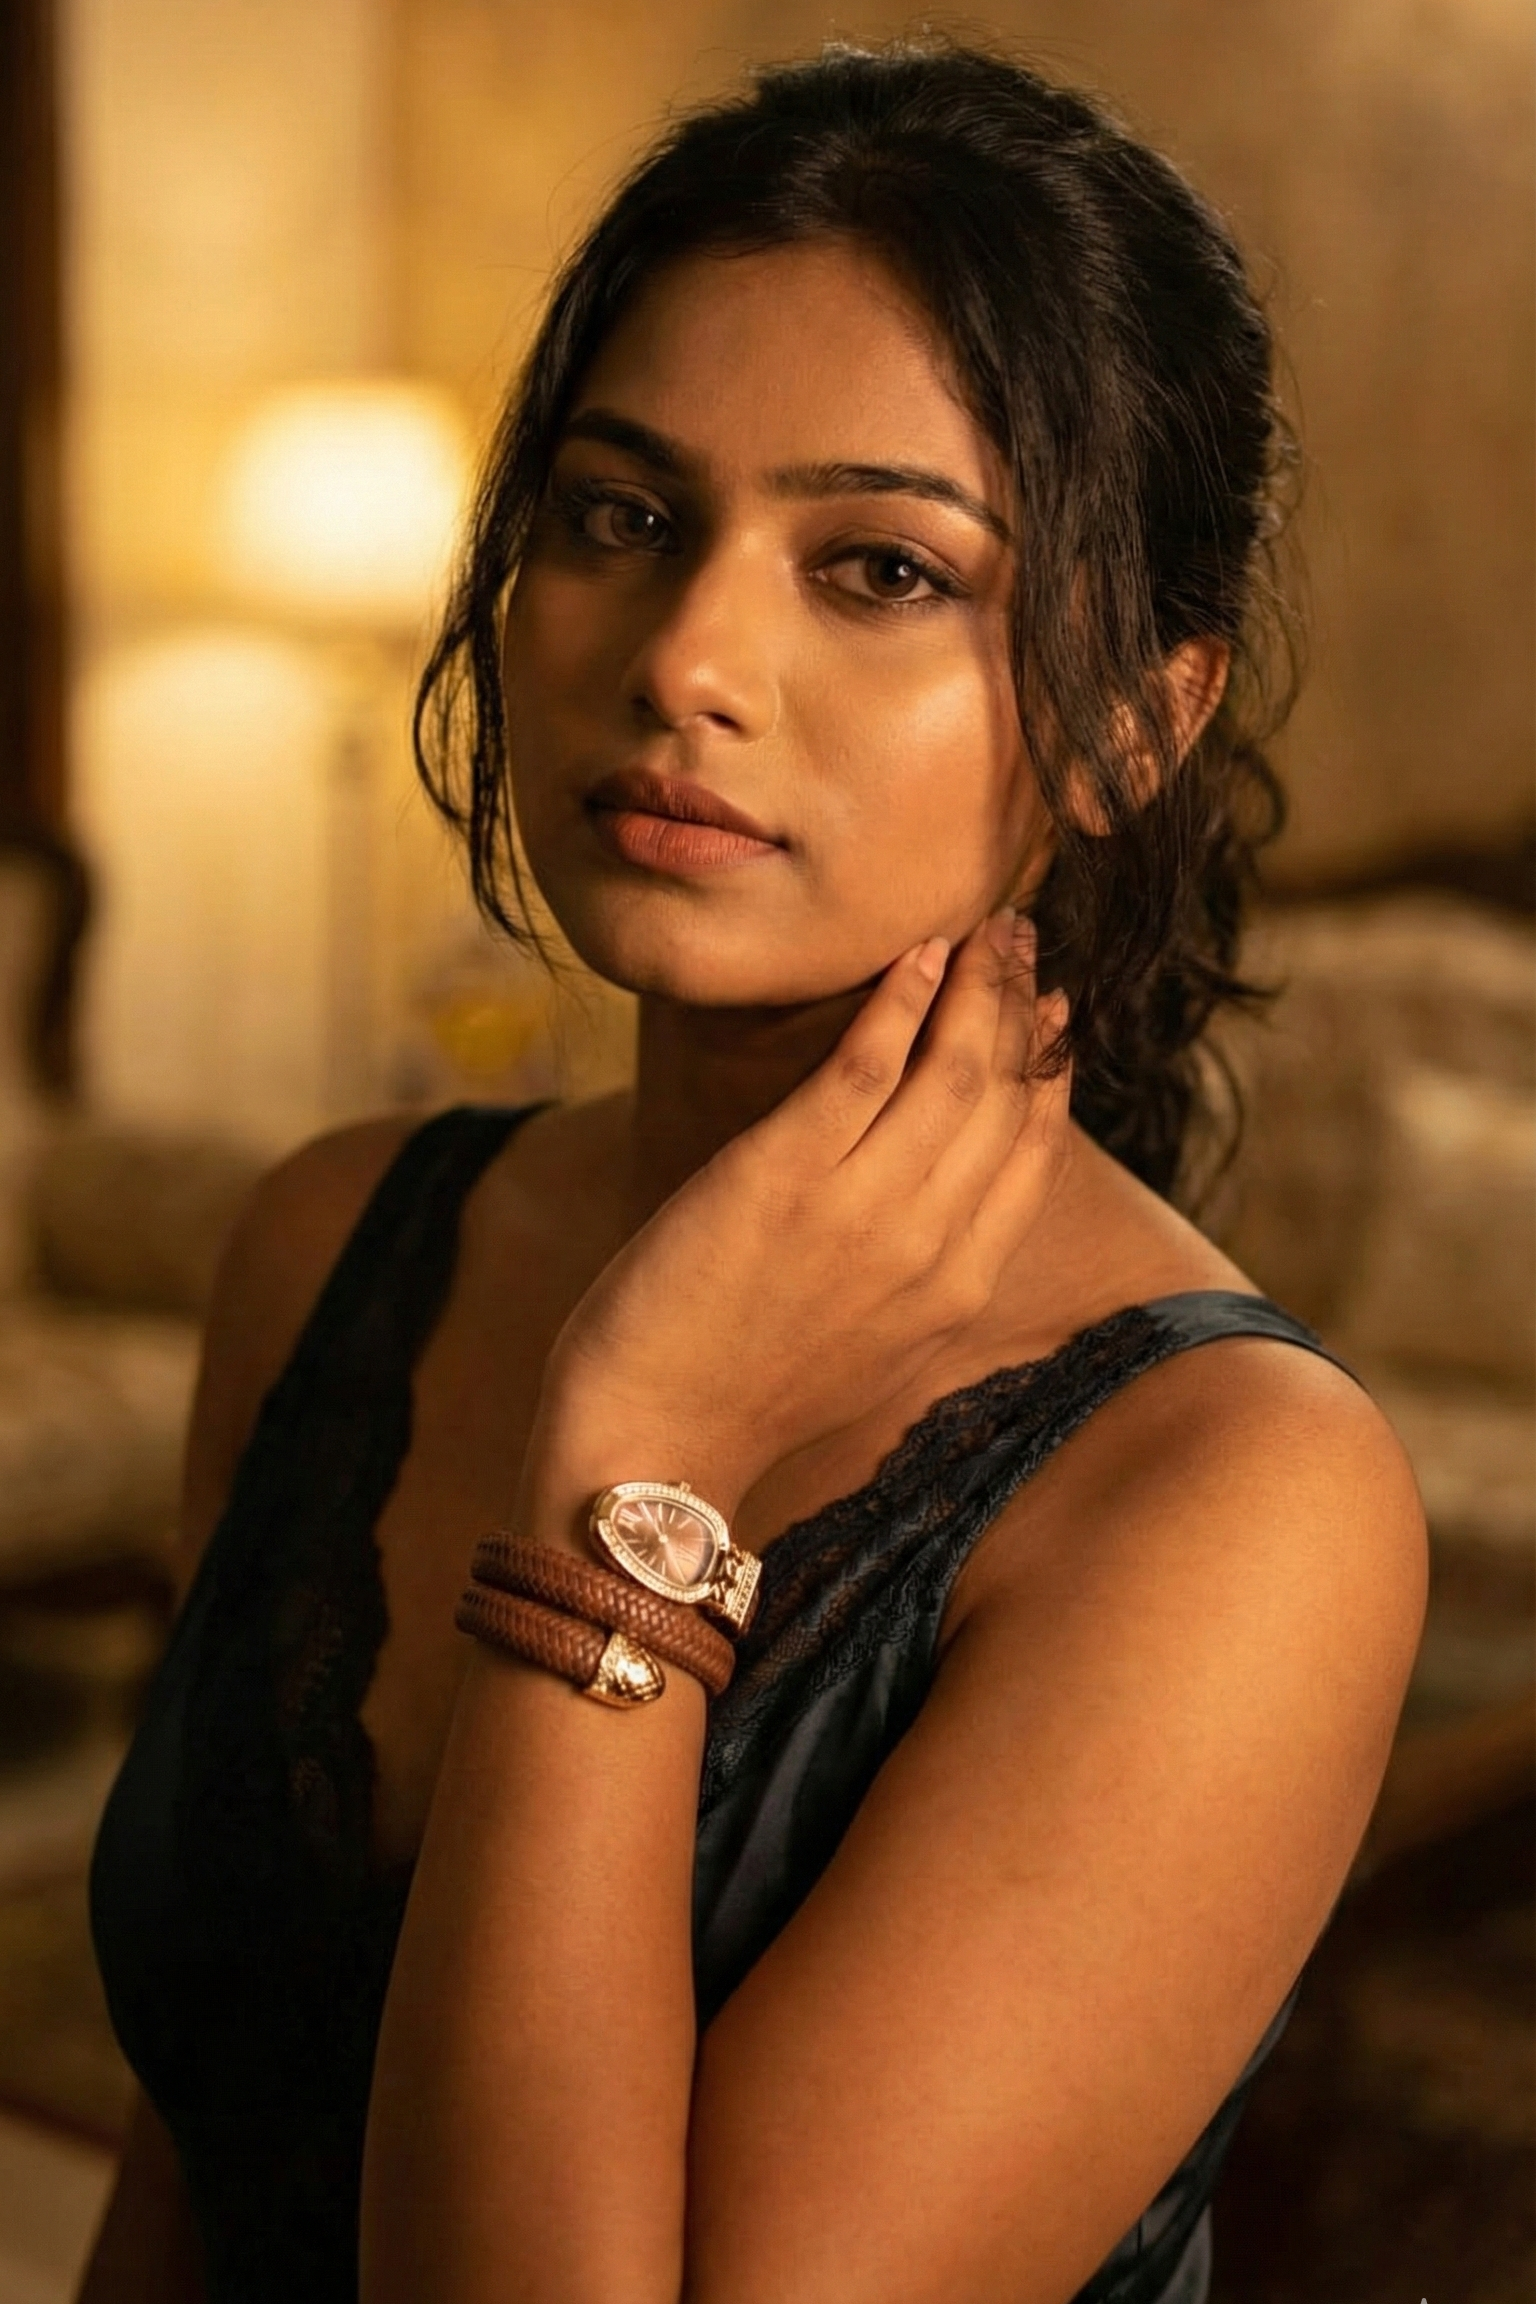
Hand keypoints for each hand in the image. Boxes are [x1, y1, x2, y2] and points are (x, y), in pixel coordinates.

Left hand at [533, 910, 1071, 1516]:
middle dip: (1020, 1004)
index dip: (1048, 1070)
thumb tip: (945, 1196)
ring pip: (952, 1068)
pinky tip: (916, 954)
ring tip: (983, 927)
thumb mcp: (875, 1345)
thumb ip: (925, 1271)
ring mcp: (863, 1208)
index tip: (1053, 1013)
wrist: (657, 1438)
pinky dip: (900, 1000)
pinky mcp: (785, 1175)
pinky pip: (866, 1064)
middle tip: (1019, 938)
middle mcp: (930, 1243)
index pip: (1031, 1152)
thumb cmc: (747, 1389)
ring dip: (976, 983)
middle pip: (1003, 1095)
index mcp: (958, 1288)